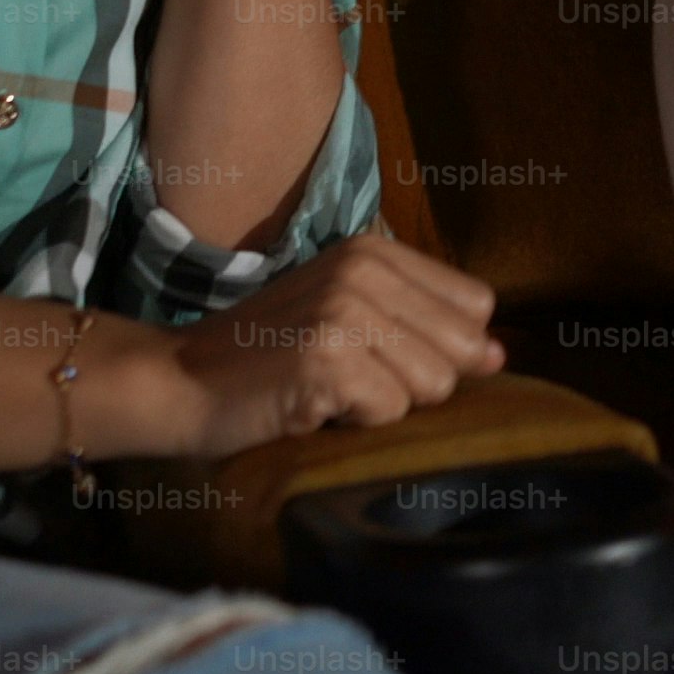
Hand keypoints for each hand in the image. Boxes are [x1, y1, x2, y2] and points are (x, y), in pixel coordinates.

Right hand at [108, 236, 505, 457]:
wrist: (175, 381)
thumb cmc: (265, 357)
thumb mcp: (348, 319)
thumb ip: (425, 328)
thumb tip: (498, 354)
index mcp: (376, 251)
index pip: (475, 306)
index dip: (442, 346)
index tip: (382, 354)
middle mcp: (365, 270)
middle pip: (459, 350)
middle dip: (414, 381)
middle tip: (350, 377)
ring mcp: (344, 312)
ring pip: (430, 386)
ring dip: (380, 404)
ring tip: (327, 389)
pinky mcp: (326, 359)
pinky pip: (389, 411)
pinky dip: (353, 422)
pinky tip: (310, 405)